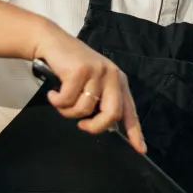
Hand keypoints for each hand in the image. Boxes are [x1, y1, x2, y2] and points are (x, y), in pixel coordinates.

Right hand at [34, 27, 145, 152]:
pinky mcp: (80, 70)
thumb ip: (101, 101)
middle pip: (112, 114)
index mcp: (119, 81)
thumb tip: (105, 126)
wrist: (52, 42)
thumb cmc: (71, 67)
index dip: (135, 132)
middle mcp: (112, 76)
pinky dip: (56, 101)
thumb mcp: (92, 82)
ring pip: (84, 109)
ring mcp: (97, 72)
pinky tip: (53, 92)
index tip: (140, 150)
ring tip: (61, 99)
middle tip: (82, 125)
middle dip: (95, 126)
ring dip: (68, 110)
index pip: (130, 111)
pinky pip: (67, 100)